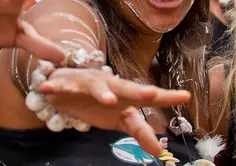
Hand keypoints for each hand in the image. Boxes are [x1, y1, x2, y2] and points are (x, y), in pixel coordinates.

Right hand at [39, 68, 190, 155]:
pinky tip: (49, 88)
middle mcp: (110, 85)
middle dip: (138, 91)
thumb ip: (140, 132)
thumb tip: (159, 153)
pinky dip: (55, 86)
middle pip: (126, 88)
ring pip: (96, 86)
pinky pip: (61, 86)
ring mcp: (88, 83)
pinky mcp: (66, 84)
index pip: (149, 97)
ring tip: (109, 99)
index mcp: (125, 95)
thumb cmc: (99, 102)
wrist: (69, 84)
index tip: (186, 97)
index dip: (167, 97)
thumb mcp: (120, 118)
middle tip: (151, 95)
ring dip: (102, 91)